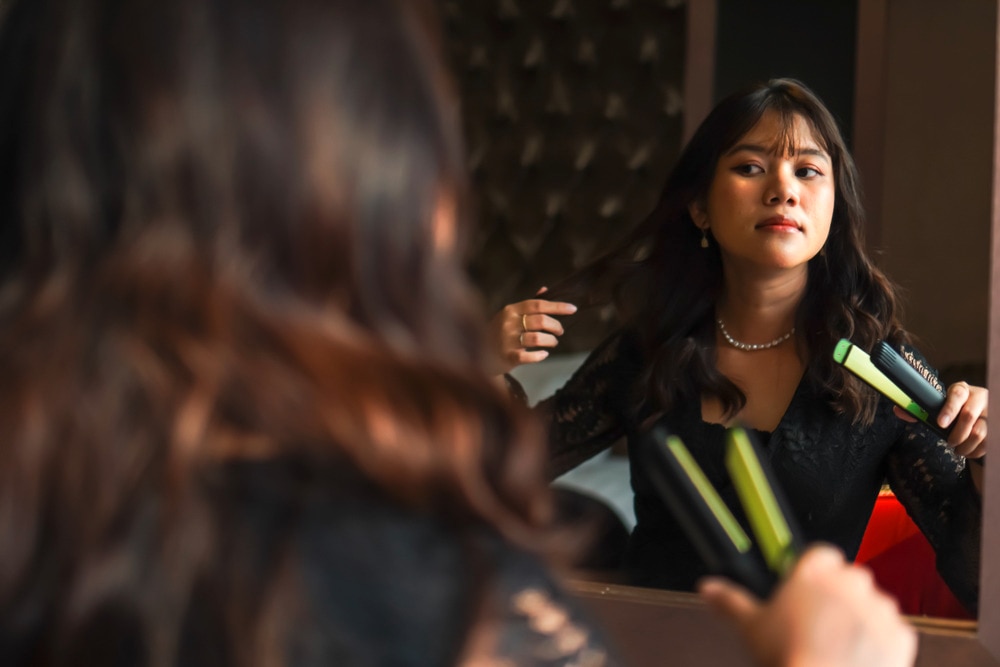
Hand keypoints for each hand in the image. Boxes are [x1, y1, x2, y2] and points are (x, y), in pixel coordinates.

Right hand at [488, 287, 576, 374]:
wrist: (479, 354)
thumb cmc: (499, 333)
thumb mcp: (511, 315)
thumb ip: (528, 305)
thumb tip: (545, 289)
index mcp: (511, 310)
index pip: (538, 304)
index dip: (557, 306)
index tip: (573, 309)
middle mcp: (509, 323)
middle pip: (540, 320)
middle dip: (556, 326)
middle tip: (560, 331)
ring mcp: (507, 340)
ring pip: (538, 338)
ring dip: (551, 340)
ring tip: (553, 342)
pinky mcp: (507, 356)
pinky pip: (529, 356)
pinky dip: (540, 355)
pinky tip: (543, 354)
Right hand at [698, 546, 915, 666]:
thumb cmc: (789, 657)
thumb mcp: (750, 627)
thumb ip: (729, 601)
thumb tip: (707, 588)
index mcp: (815, 570)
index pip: (820, 554)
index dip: (812, 573)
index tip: (803, 591)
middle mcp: (851, 581)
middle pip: (848, 577)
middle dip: (837, 597)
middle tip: (817, 625)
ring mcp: (880, 607)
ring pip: (872, 605)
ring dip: (860, 619)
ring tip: (837, 647)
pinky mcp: (902, 634)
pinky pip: (894, 632)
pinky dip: (881, 643)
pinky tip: (858, 659)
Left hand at [892, 381, 986, 457]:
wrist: (979, 415)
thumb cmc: (953, 411)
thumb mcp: (940, 407)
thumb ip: (920, 410)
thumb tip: (898, 410)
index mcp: (963, 390)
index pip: (957, 394)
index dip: (948, 409)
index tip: (940, 423)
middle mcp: (981, 397)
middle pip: (968, 416)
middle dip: (956, 434)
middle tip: (949, 442)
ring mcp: (992, 413)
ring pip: (980, 432)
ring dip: (965, 446)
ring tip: (958, 449)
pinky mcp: (997, 428)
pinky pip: (988, 443)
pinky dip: (976, 451)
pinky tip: (969, 451)